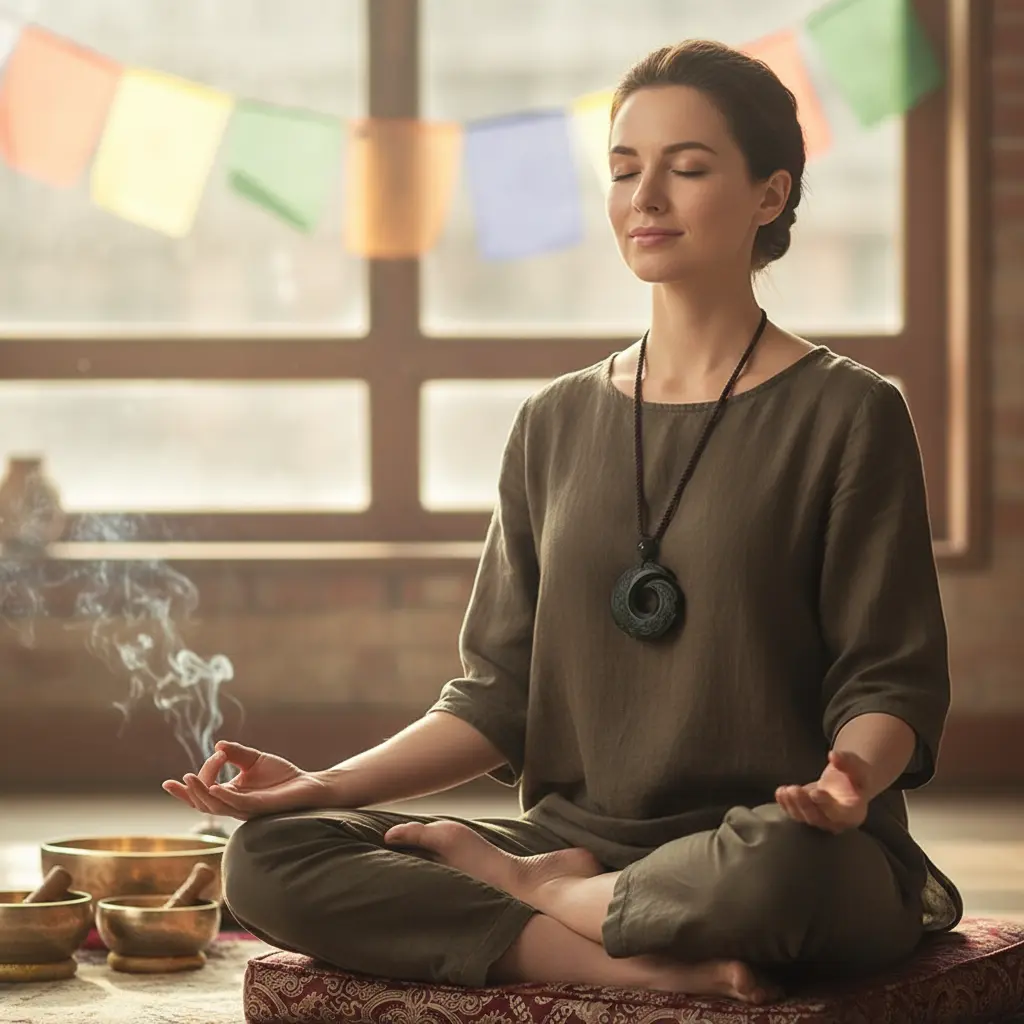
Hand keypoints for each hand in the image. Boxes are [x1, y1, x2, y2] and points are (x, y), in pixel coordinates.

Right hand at [162, 740, 331, 820]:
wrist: (308, 784)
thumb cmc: (282, 775)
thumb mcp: (254, 760)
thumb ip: (236, 753)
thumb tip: (218, 745)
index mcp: (231, 795)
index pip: (202, 795)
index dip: (186, 790)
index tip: (181, 775)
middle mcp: (235, 805)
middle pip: (204, 803)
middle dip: (191, 792)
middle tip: (185, 777)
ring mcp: (246, 808)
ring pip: (216, 806)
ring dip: (201, 793)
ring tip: (189, 779)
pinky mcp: (260, 807)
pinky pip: (238, 805)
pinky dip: (224, 796)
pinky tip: (215, 787)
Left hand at [775, 749, 869, 834]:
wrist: (849, 781)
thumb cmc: (856, 774)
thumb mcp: (857, 765)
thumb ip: (847, 761)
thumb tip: (833, 755)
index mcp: (854, 812)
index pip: (841, 813)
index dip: (826, 804)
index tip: (814, 793)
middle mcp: (838, 821)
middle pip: (819, 817)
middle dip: (804, 804)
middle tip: (794, 790)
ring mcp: (821, 820)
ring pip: (805, 817)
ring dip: (793, 805)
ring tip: (784, 790)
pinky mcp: (808, 814)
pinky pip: (796, 814)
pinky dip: (786, 805)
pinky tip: (780, 792)